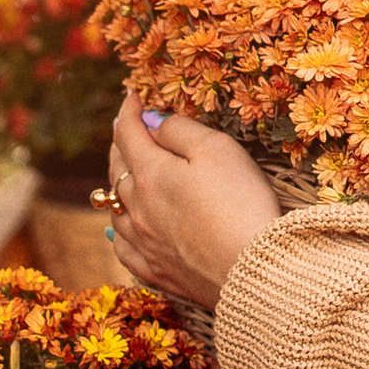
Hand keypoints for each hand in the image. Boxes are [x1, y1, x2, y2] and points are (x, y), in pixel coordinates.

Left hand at [102, 98, 279, 312]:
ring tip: (125, 175)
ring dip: (118, 186)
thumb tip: (153, 121)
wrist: (253, 271)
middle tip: (129, 130)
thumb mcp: (217, 150)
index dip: (129, 111)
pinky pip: (124, 248)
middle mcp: (137, 208)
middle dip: (122, 144)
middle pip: (117, 169)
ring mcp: (144, 243)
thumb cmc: (241, 203)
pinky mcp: (157, 271)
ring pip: (116, 208)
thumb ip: (181, 131)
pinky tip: (120, 229)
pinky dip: (119, 231)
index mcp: (150, 174)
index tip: (133, 97)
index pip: (128, 133)